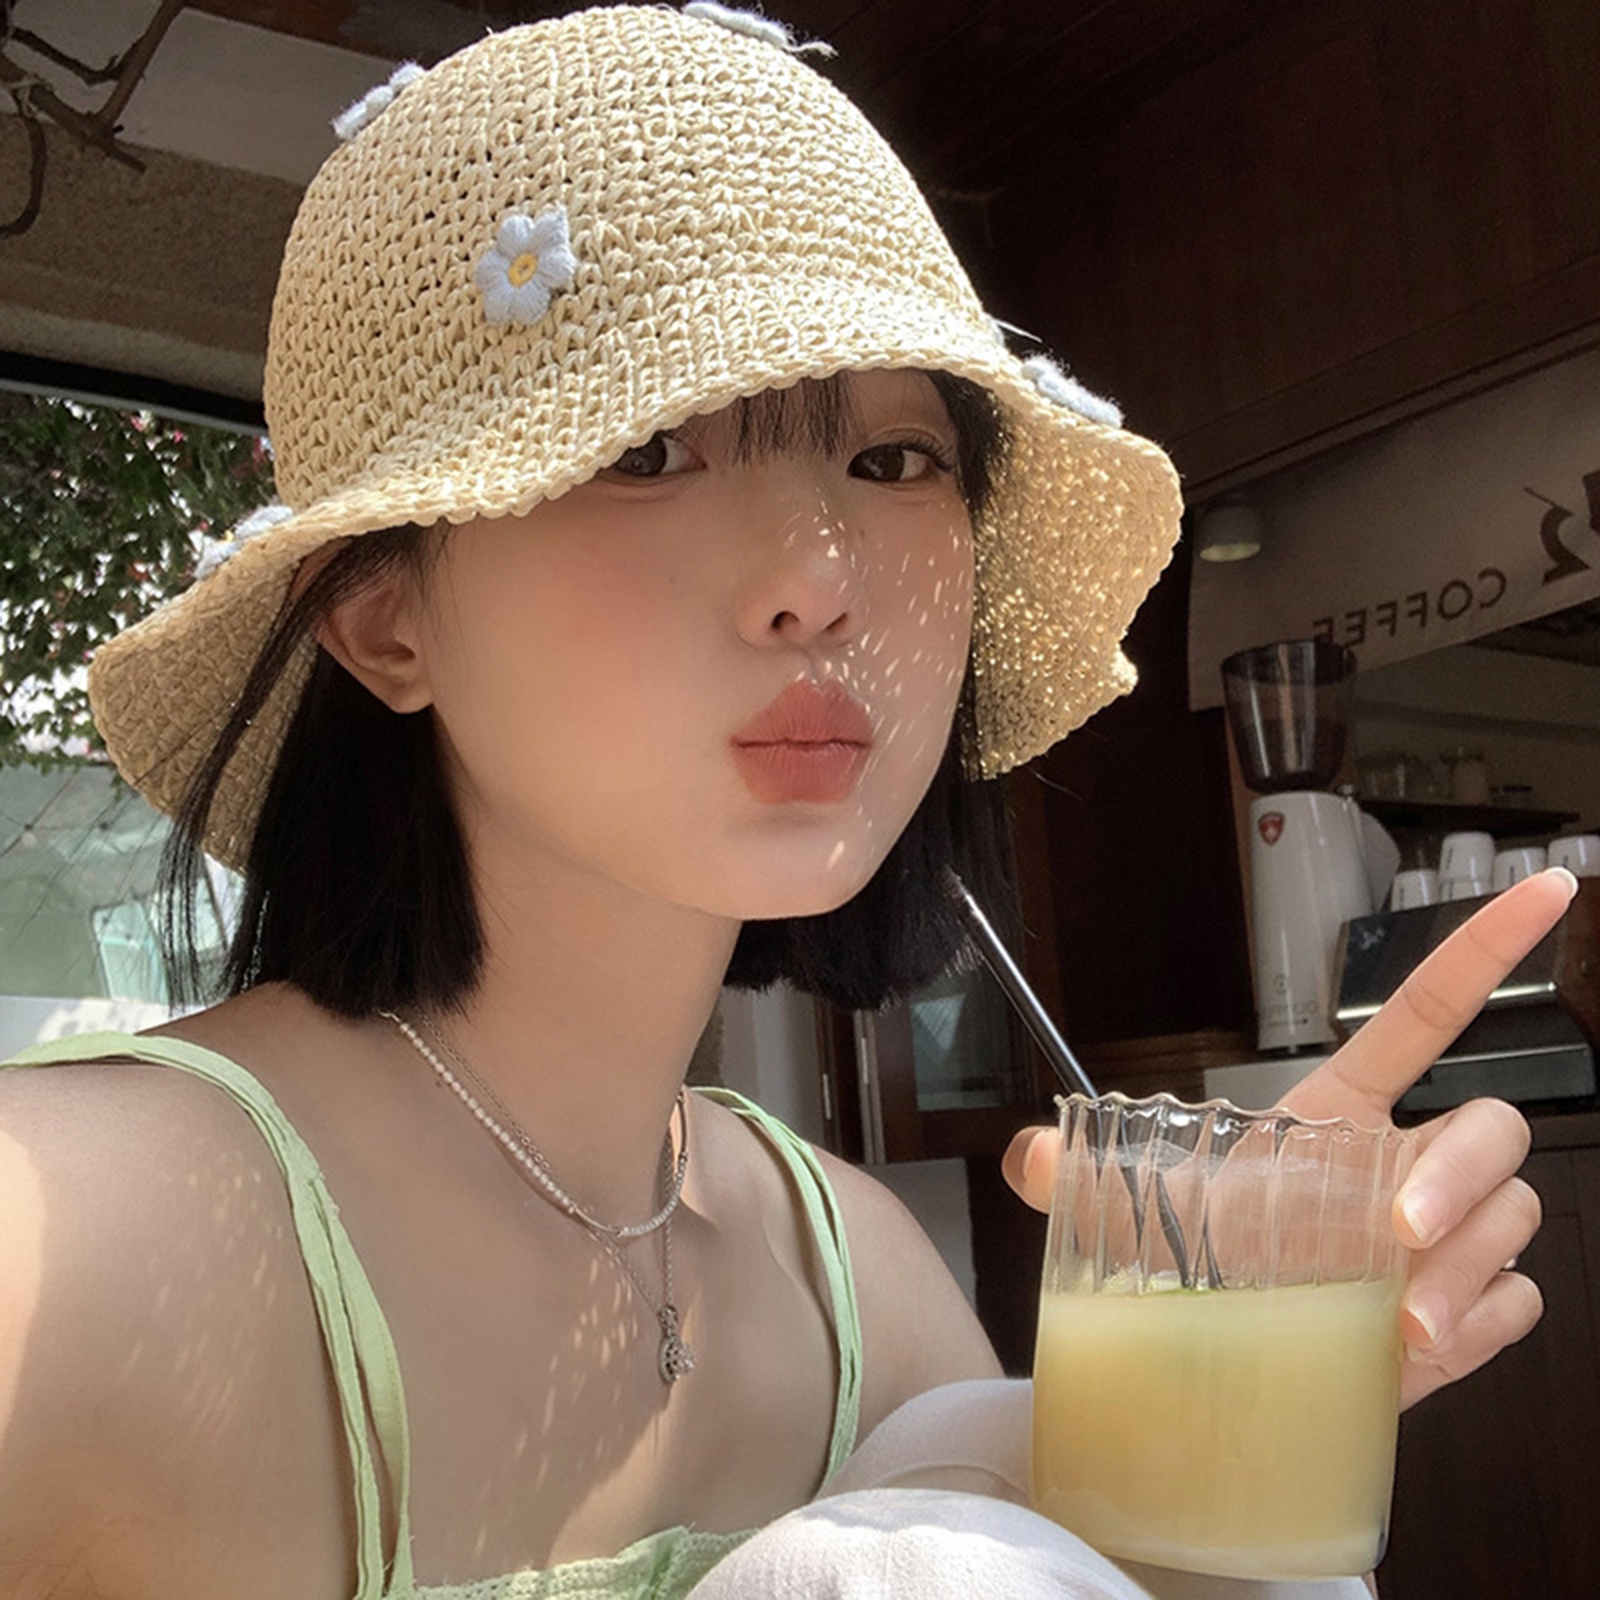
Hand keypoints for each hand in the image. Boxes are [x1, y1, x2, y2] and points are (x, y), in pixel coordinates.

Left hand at [1002, 867, 1577, 1409]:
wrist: (1233, 1355)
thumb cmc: (1203, 1261)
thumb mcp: (1138, 1210)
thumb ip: (1079, 1173)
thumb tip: (1026, 1155)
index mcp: (1343, 1112)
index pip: (1428, 1012)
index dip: (1485, 946)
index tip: (1545, 889)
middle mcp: (1406, 1164)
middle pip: (1497, 1128)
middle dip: (1462, 1174)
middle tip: (1399, 1229)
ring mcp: (1447, 1241)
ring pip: (1512, 1222)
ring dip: (1464, 1272)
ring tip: (1398, 1323)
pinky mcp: (1466, 1311)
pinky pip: (1516, 1304)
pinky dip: (1479, 1327)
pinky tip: (1416, 1348)